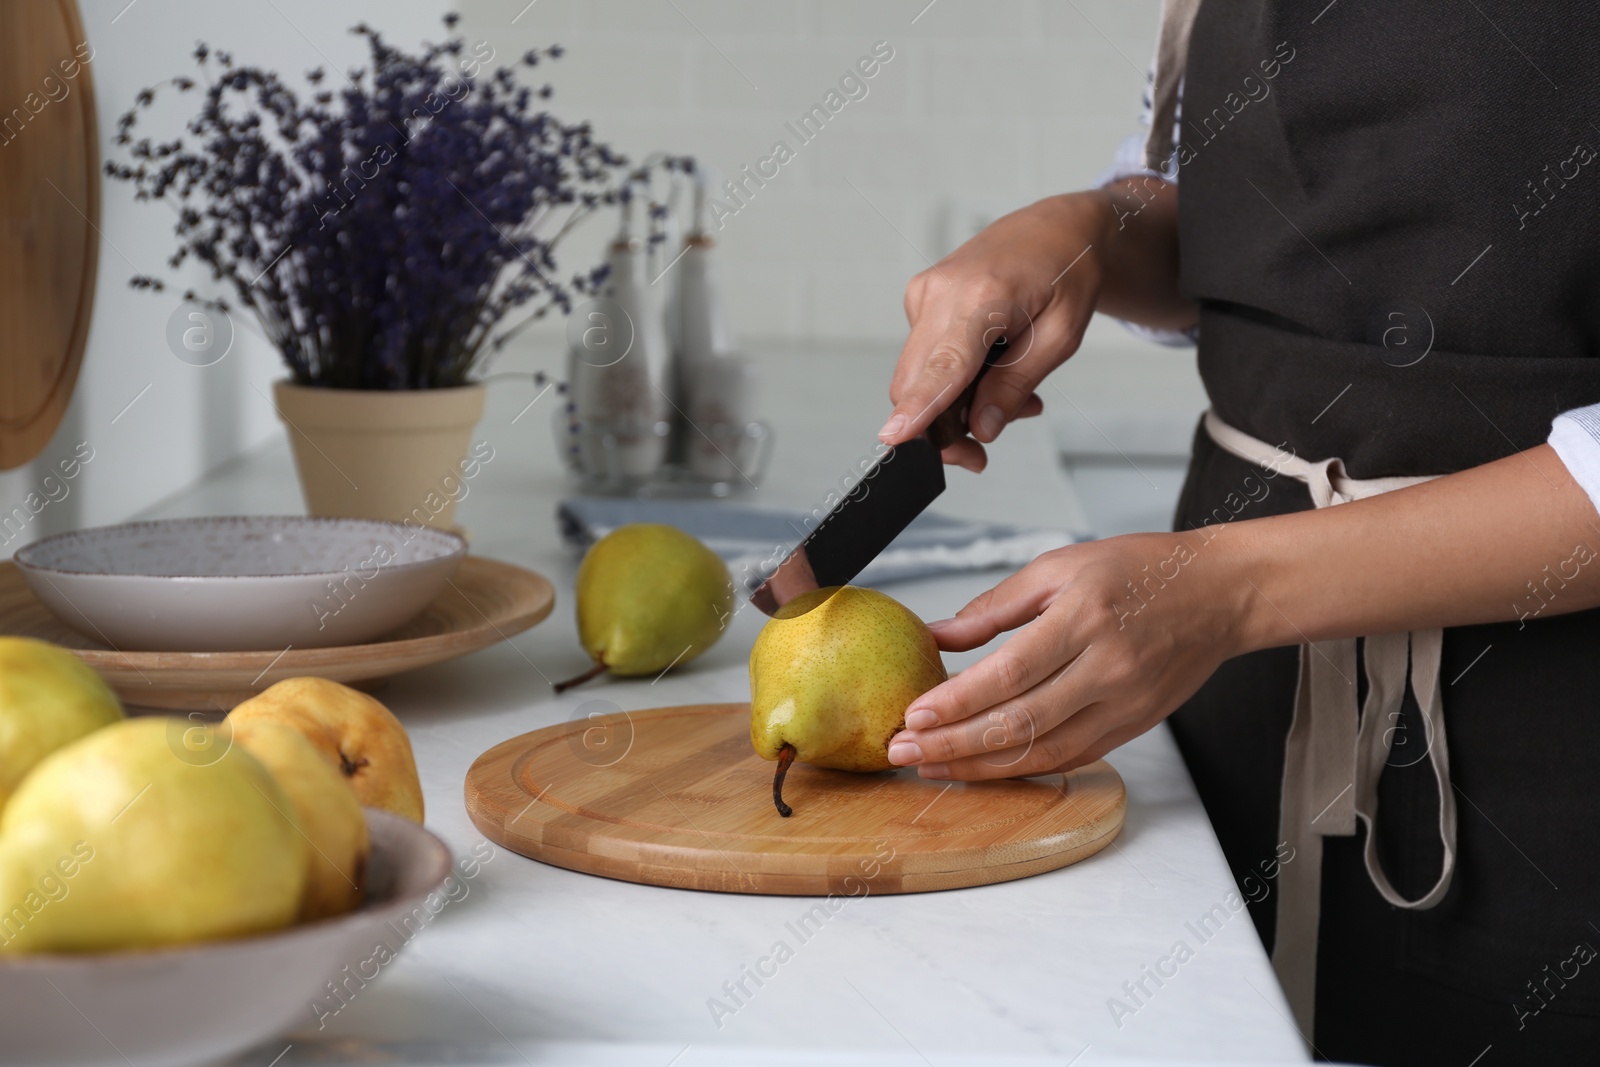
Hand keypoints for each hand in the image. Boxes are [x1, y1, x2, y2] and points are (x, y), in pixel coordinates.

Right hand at [879, 192, 1114, 472]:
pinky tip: (991, 374)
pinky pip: (925, 358)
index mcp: (983, 296)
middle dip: (940, 428)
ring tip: (1008, 403)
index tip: (894, 437)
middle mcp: (941, 292)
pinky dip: (951, 379)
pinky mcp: (921, 301)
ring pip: (916, 376)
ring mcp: (925, 294)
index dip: (919, 407)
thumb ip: (1017, 384)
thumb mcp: (1062, 336)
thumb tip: (981, 428)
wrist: (1057, 228)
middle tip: (979, 454)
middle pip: (915, 382)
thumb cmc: (1067, 272)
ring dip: (951, 404)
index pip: (944, 366)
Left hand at [886, 531, 1250, 779]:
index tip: (914, 715)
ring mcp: (1125, 703)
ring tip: (932, 766)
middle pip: (1020, 722)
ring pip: (1043, 751)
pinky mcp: (1134, 726)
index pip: (1009, 673)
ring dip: (981, 766)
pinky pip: (1071, 757)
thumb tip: (938, 635)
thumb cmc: (1139, 570)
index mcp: (1084, 618)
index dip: (958, 701)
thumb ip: (995, 606)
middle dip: (954, 744)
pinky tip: (982, 768)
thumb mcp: (1060, 566)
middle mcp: (1108, 667)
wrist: (1219, 593)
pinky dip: (1023, 768)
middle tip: (903, 751)